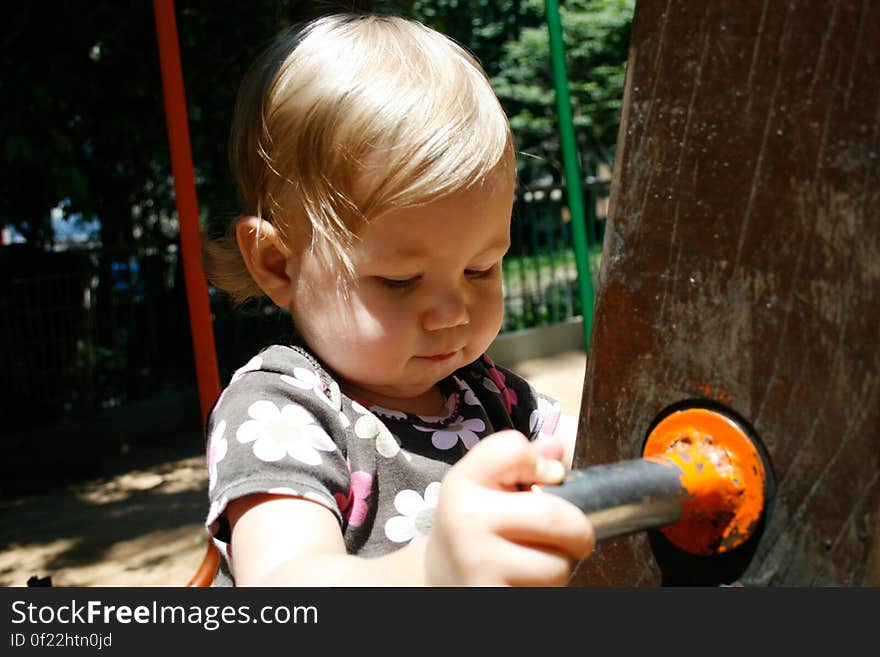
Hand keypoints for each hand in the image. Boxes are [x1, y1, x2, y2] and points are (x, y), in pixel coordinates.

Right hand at [424, 430, 594, 585]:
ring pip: (557, 566)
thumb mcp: (481, 484)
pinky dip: (545, 587)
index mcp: (463, 482)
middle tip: (575, 535)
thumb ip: (519, 460)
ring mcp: (478, 565)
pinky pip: (546, 592)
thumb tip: (556, 448)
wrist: (437, 578)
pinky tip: (524, 580)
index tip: (545, 479)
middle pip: (554, 516)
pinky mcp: (492, 597)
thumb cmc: (471, 526)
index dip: (541, 462)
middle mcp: (467, 520)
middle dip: (578, 529)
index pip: (514, 450)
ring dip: (560, 564)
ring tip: (537, 560)